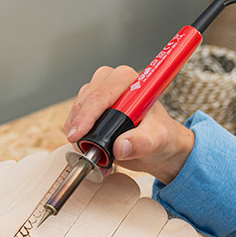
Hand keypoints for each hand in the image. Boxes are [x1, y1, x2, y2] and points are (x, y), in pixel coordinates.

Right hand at [65, 65, 194, 184]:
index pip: (100, 95)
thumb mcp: (157, 139)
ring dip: (79, 137)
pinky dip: (78, 139)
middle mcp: (110, 82)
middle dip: (81, 130)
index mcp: (128, 80)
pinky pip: (75, 122)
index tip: (77, 136)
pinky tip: (91, 152)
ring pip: (76, 113)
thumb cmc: (160, 135)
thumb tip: (120, 146)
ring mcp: (98, 94)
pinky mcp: (90, 108)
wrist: (158, 146)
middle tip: (88, 154)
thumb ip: (141, 142)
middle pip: (83, 103)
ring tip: (95, 157)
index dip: (87, 116)